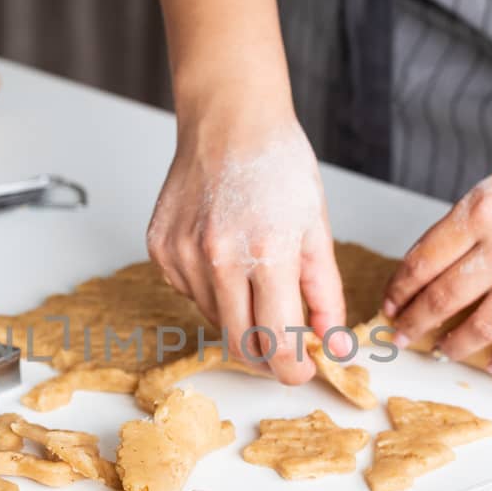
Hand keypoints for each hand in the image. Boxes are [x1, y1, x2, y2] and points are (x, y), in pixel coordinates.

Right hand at [147, 102, 345, 384]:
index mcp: (267, 252)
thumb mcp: (316, 228)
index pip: (278, 342)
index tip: (301, 371)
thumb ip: (324, 294)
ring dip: (240, 313)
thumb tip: (332, 345)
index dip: (292, 369)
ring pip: (215, 318)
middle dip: (266, 354)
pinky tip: (225, 251)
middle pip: (241, 344)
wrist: (228, 119)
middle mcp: (218, 257)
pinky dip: (213, 288)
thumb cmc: (277, 164)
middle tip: (284, 343)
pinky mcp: (160, 249)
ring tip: (254, 269)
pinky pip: (190, 293)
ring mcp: (182, 254)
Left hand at [383, 108, 491, 372]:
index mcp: (481, 209)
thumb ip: (475, 219)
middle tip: (401, 335)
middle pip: (444, 297)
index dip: (400, 289)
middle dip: (416, 321)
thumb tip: (445, 260)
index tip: (390, 304)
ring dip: (456, 343)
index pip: (422, 261)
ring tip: (442, 351)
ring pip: (485, 324)